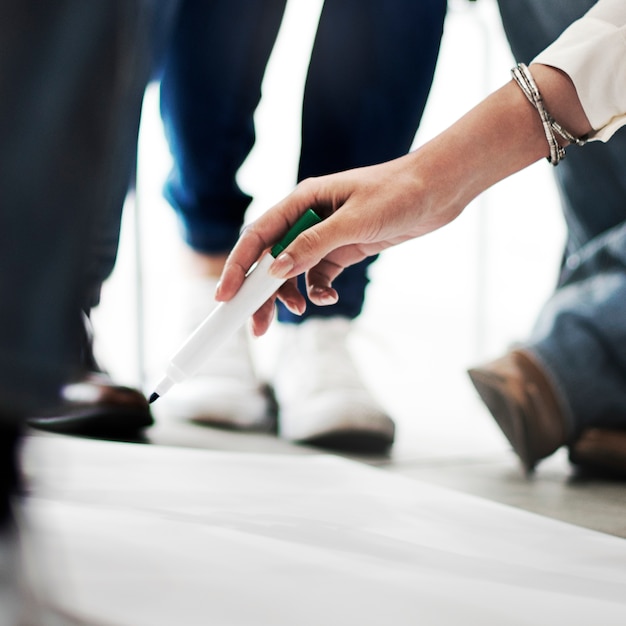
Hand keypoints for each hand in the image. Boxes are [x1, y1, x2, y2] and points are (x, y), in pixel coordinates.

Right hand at [216, 151, 459, 334]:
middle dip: (261, 292)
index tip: (225, 296)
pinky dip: (319, 291)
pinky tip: (329, 298)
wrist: (437, 191)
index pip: (258, 236)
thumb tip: (276, 270)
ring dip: (291, 295)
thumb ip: (313, 244)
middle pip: (271, 259)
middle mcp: (308, 217)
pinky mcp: (342, 250)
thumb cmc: (398, 193)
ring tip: (300, 311)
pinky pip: (319, 275)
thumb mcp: (354, 221)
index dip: (238, 266)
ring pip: (293, 271)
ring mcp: (325, 235)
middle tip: (257, 326)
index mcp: (303, 200)